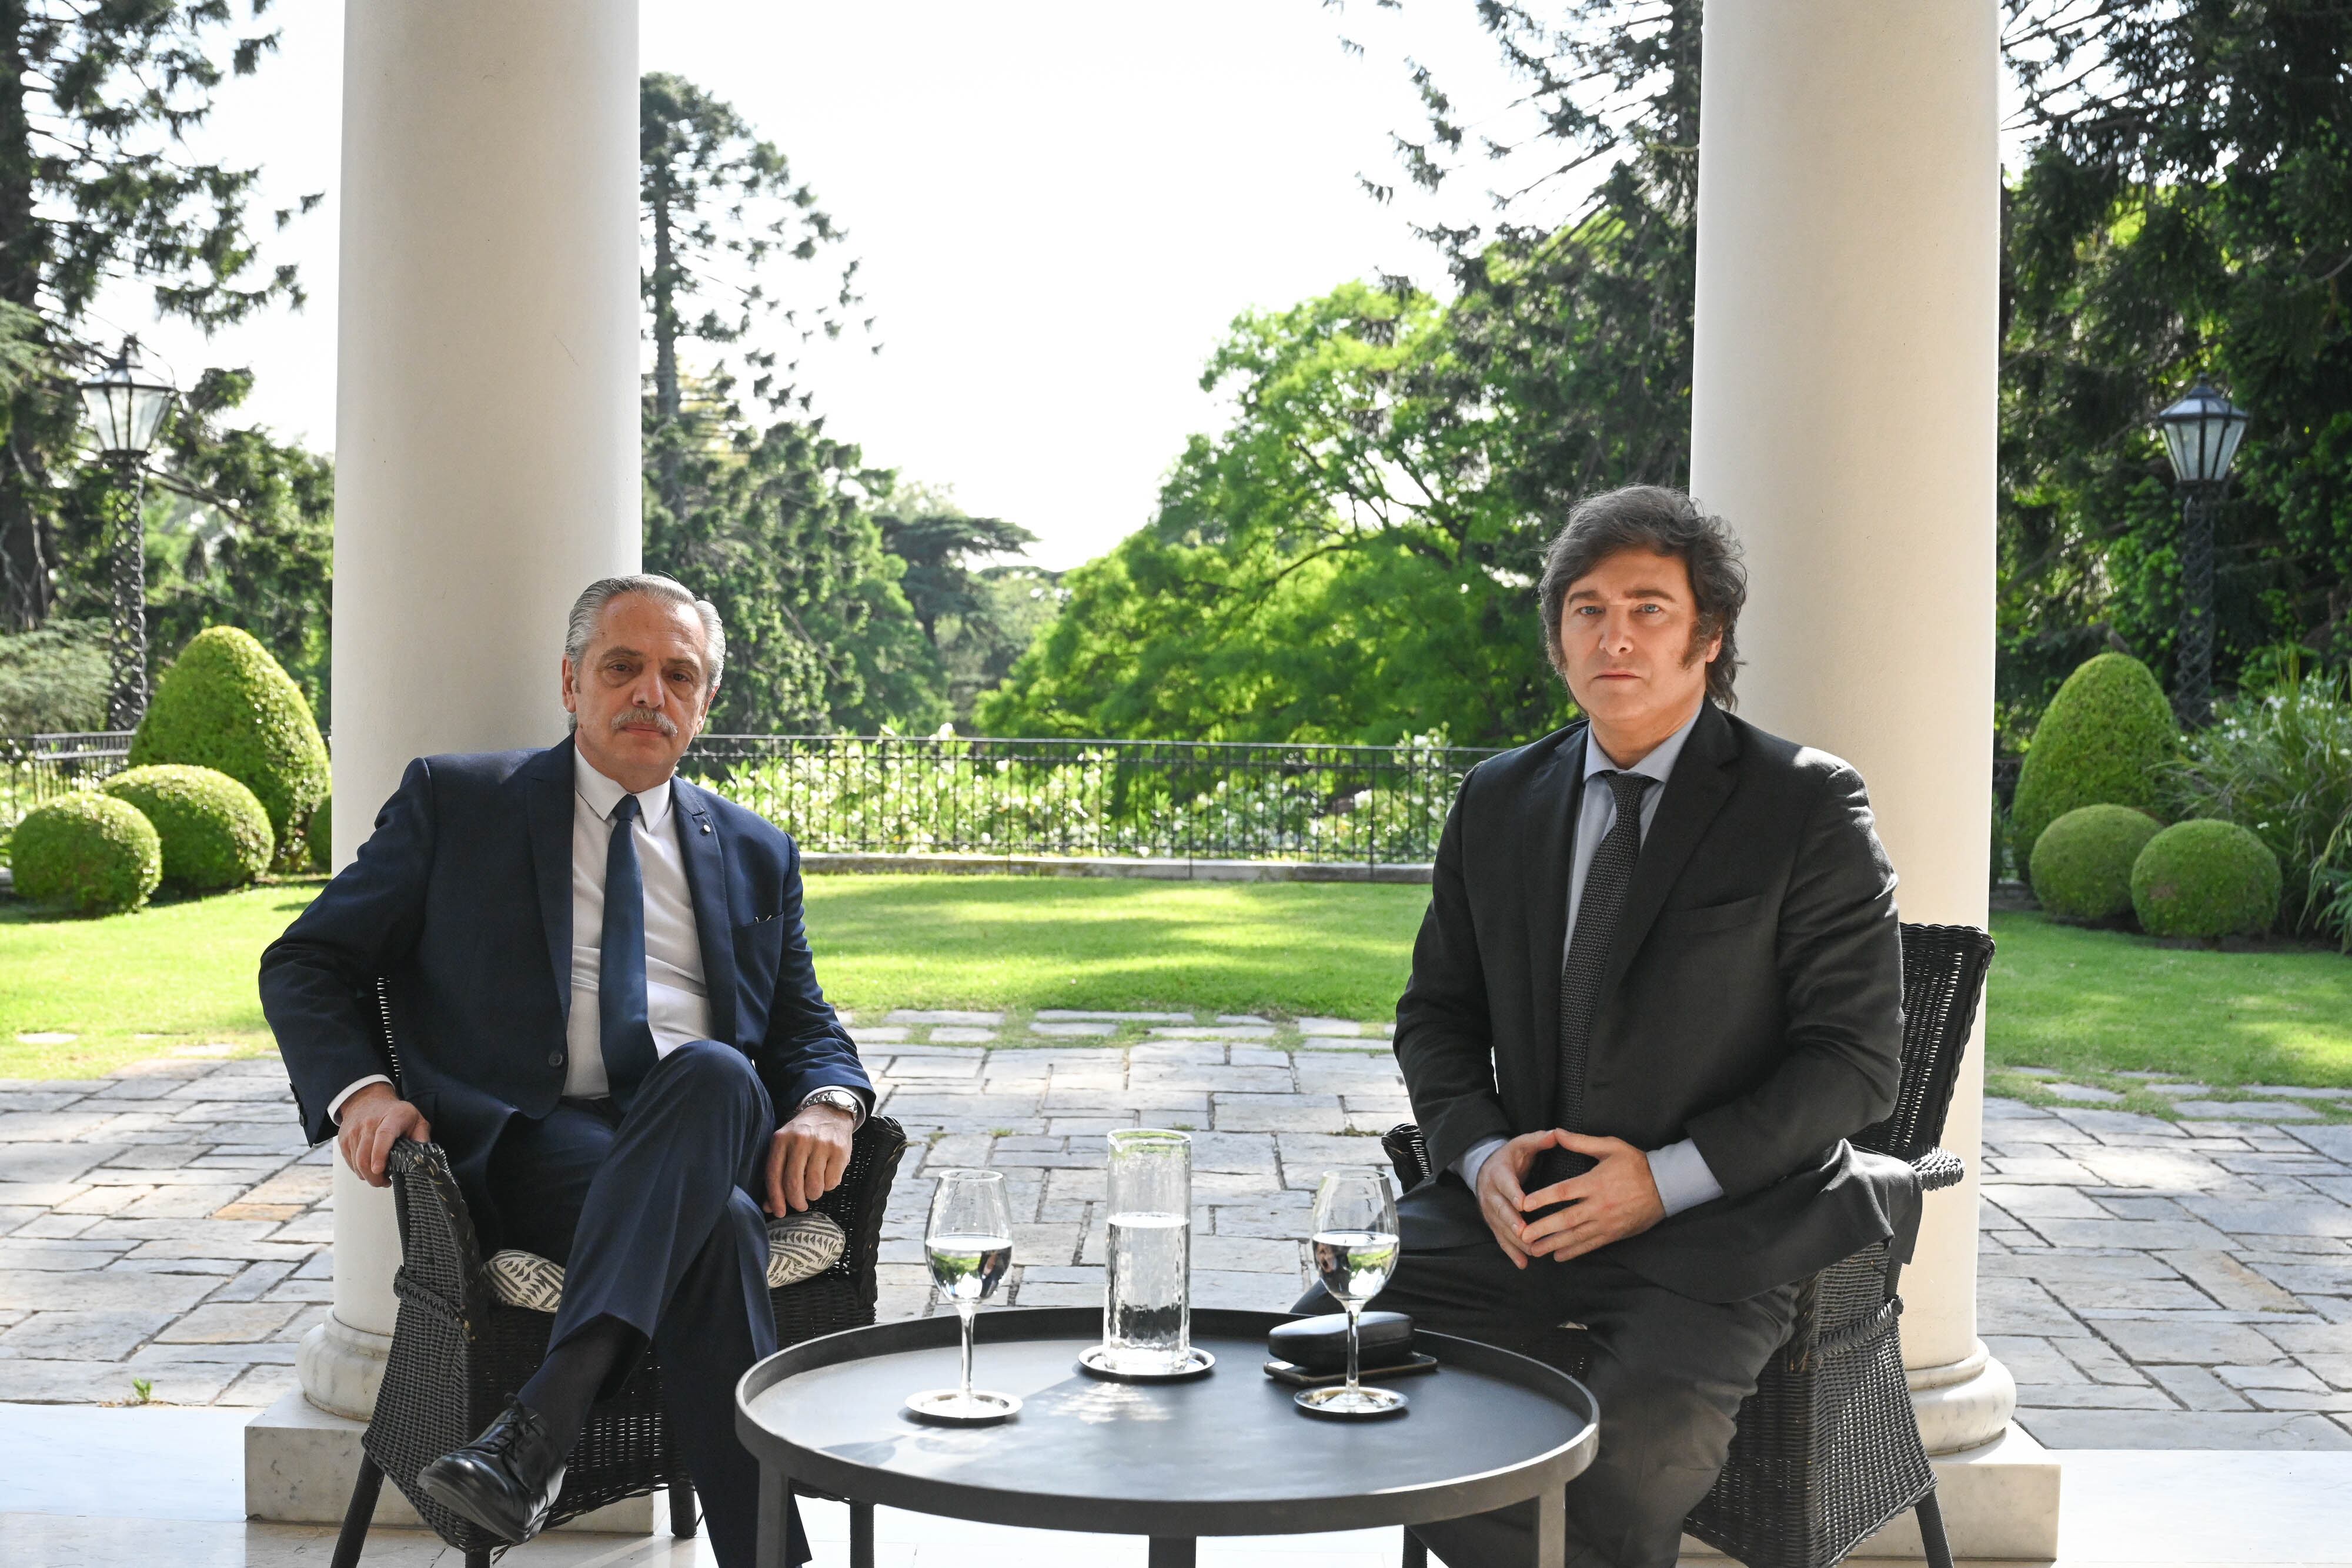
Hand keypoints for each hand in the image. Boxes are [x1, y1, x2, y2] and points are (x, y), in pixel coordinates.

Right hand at [337, 1083, 430, 1186]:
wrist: (367, 1100)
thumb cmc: (395, 1113)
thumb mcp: (416, 1119)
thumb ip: (422, 1137)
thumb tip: (423, 1157)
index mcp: (392, 1117)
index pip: (383, 1135)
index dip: (380, 1154)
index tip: (379, 1170)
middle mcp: (369, 1124)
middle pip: (365, 1156)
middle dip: (374, 1177)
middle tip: (384, 1182)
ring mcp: (354, 1132)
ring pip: (356, 1163)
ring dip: (367, 1176)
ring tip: (379, 1176)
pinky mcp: (343, 1140)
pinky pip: (350, 1162)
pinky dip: (359, 1170)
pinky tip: (369, 1168)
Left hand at [766, 1101, 854, 1213]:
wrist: (830, 1111)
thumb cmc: (803, 1135)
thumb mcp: (785, 1147)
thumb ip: (776, 1174)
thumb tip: (769, 1207)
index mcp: (781, 1139)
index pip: (773, 1175)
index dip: (775, 1199)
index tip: (779, 1212)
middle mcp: (800, 1140)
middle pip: (793, 1184)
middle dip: (796, 1202)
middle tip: (800, 1205)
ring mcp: (821, 1144)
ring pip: (814, 1186)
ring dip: (813, 1194)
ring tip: (813, 1188)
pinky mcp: (839, 1150)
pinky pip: (832, 1182)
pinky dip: (828, 1186)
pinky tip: (826, 1176)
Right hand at [1474, 1128, 1570, 1269]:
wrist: (1485, 1167)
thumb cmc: (1510, 1156)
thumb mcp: (1522, 1143)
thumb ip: (1539, 1140)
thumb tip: (1557, 1133)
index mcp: (1499, 1173)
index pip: (1505, 1183)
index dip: (1513, 1193)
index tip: (1523, 1203)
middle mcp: (1490, 1193)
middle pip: (1500, 1210)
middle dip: (1512, 1222)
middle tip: (1525, 1233)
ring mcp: (1490, 1210)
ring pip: (1500, 1228)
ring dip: (1514, 1240)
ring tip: (1530, 1251)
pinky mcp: (1492, 1221)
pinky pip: (1500, 1238)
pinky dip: (1511, 1251)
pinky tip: (1523, 1263)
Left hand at [1516, 1132, 1665, 1262]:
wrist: (1666, 1186)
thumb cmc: (1636, 1164)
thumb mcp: (1611, 1147)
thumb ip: (1581, 1142)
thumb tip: (1556, 1132)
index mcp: (1595, 1182)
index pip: (1564, 1191)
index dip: (1543, 1198)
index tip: (1525, 1204)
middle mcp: (1599, 1204)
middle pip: (1566, 1219)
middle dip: (1543, 1228)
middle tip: (1523, 1235)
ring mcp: (1607, 1221)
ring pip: (1576, 1235)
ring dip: (1553, 1244)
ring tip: (1534, 1250)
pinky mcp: (1615, 1233)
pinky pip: (1592, 1245)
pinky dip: (1575, 1251)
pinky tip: (1559, 1255)